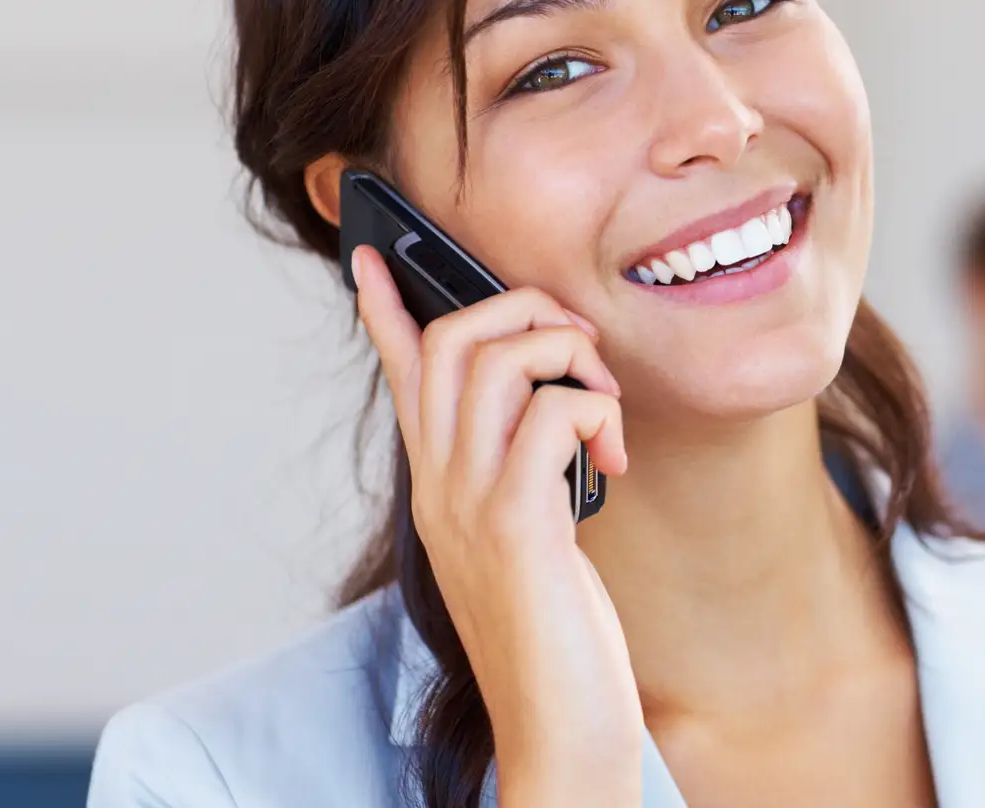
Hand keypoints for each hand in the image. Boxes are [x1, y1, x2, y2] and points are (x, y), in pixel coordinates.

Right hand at [353, 246, 640, 806]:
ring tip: (606, 412)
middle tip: (584, 355)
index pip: (402, 375)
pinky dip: (597, 414)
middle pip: (456, 338)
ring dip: (573, 356)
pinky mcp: (517, 522)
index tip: (371, 256)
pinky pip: (554, 412)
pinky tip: (613, 464)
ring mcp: (470, 502)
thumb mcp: (528, 540)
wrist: (557, 727)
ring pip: (502, 358)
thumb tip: (550, 414)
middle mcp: (440, 487)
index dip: (385, 308)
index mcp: (439, 488)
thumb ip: (521, 474)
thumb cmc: (554, 635)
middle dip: (529, 313)